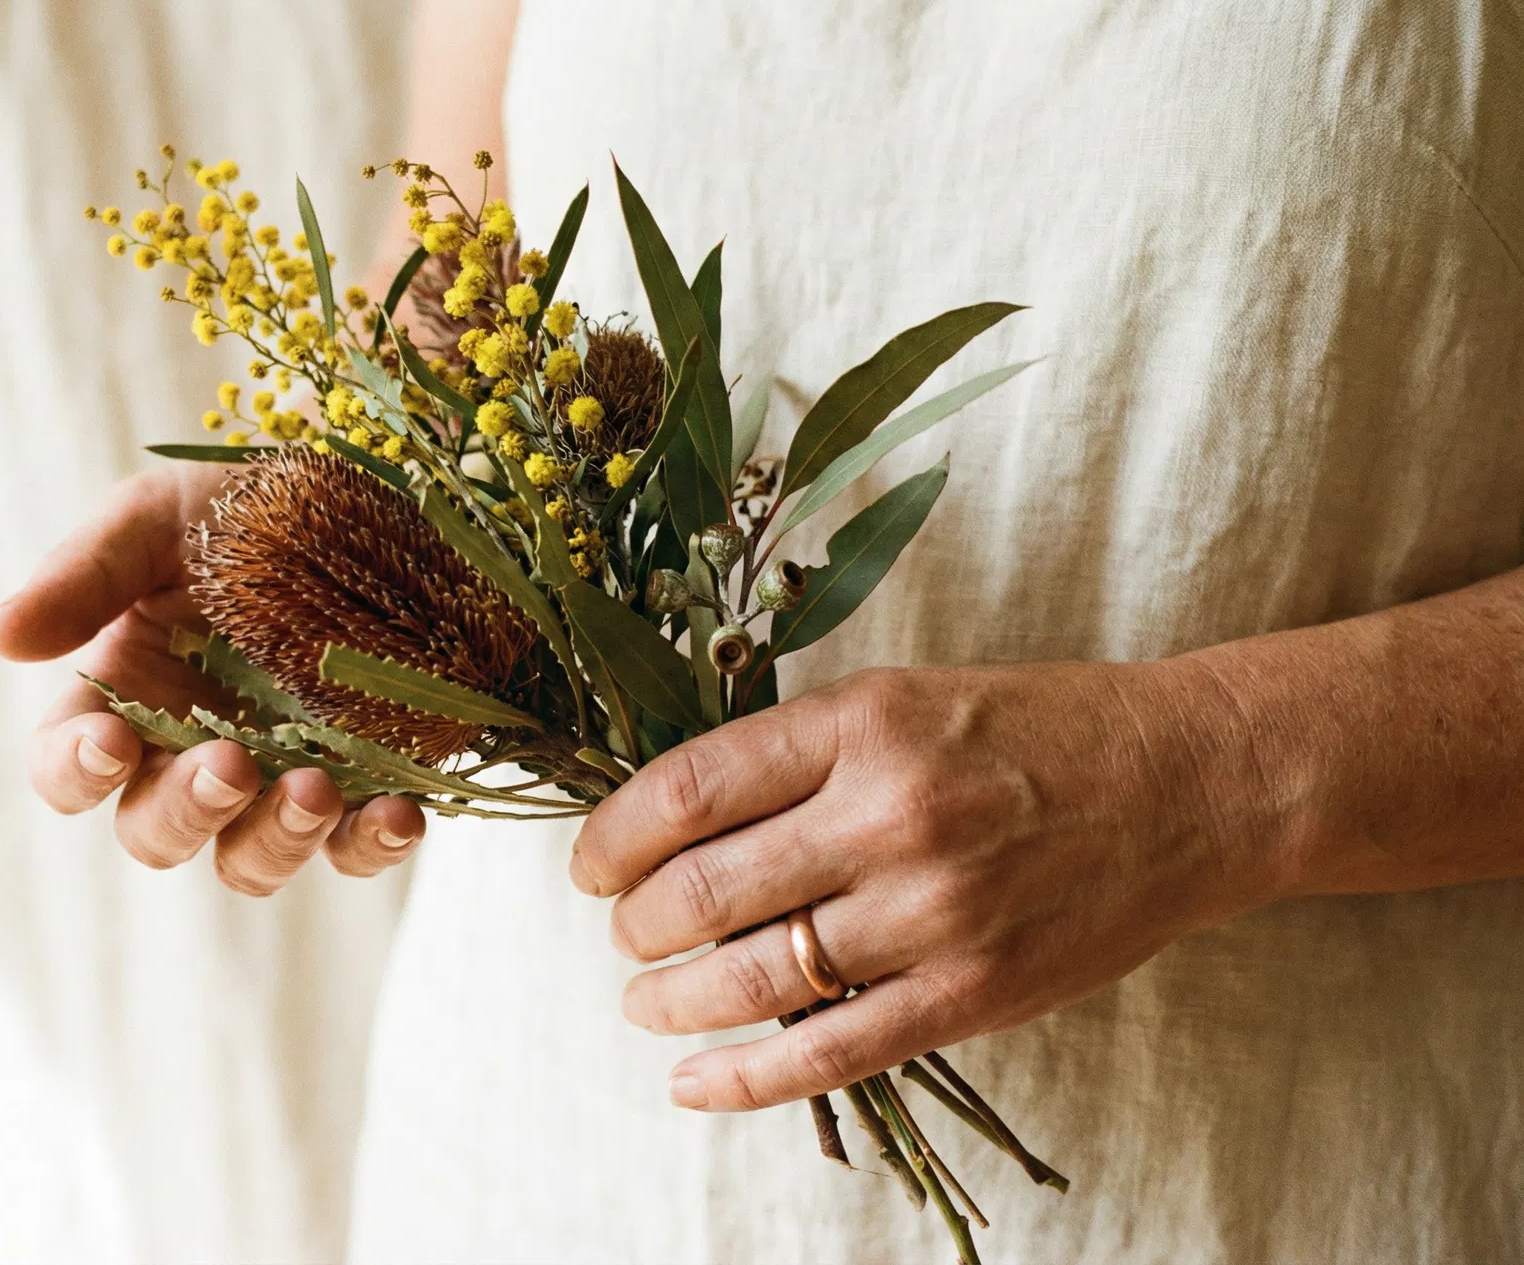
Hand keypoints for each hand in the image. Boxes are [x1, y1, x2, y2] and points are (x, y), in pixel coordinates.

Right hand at [0, 465, 424, 890]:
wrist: (368, 493)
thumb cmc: (242, 505)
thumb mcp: (162, 514)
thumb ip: (87, 571)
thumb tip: (1, 637)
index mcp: (124, 693)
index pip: (68, 764)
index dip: (77, 769)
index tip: (112, 741)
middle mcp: (190, 754)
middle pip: (156, 831)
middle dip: (186, 810)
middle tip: (230, 766)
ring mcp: (277, 779)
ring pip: (250, 861)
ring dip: (276, 841)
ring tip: (315, 791)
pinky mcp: (363, 788)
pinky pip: (356, 849)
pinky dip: (373, 844)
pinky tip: (399, 815)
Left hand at [569, 659, 1281, 1110]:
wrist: (1191, 784)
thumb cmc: (1034, 731)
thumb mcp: (902, 698)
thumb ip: (794, 752)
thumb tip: (667, 819)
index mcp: (861, 724)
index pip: (686, 790)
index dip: (611, 837)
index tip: (590, 865)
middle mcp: (890, 813)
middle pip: (702, 890)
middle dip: (632, 923)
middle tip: (622, 931)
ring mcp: (934, 911)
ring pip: (750, 980)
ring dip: (668, 1000)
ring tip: (643, 999)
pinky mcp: (973, 994)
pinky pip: (829, 1053)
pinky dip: (742, 1080)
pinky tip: (692, 1084)